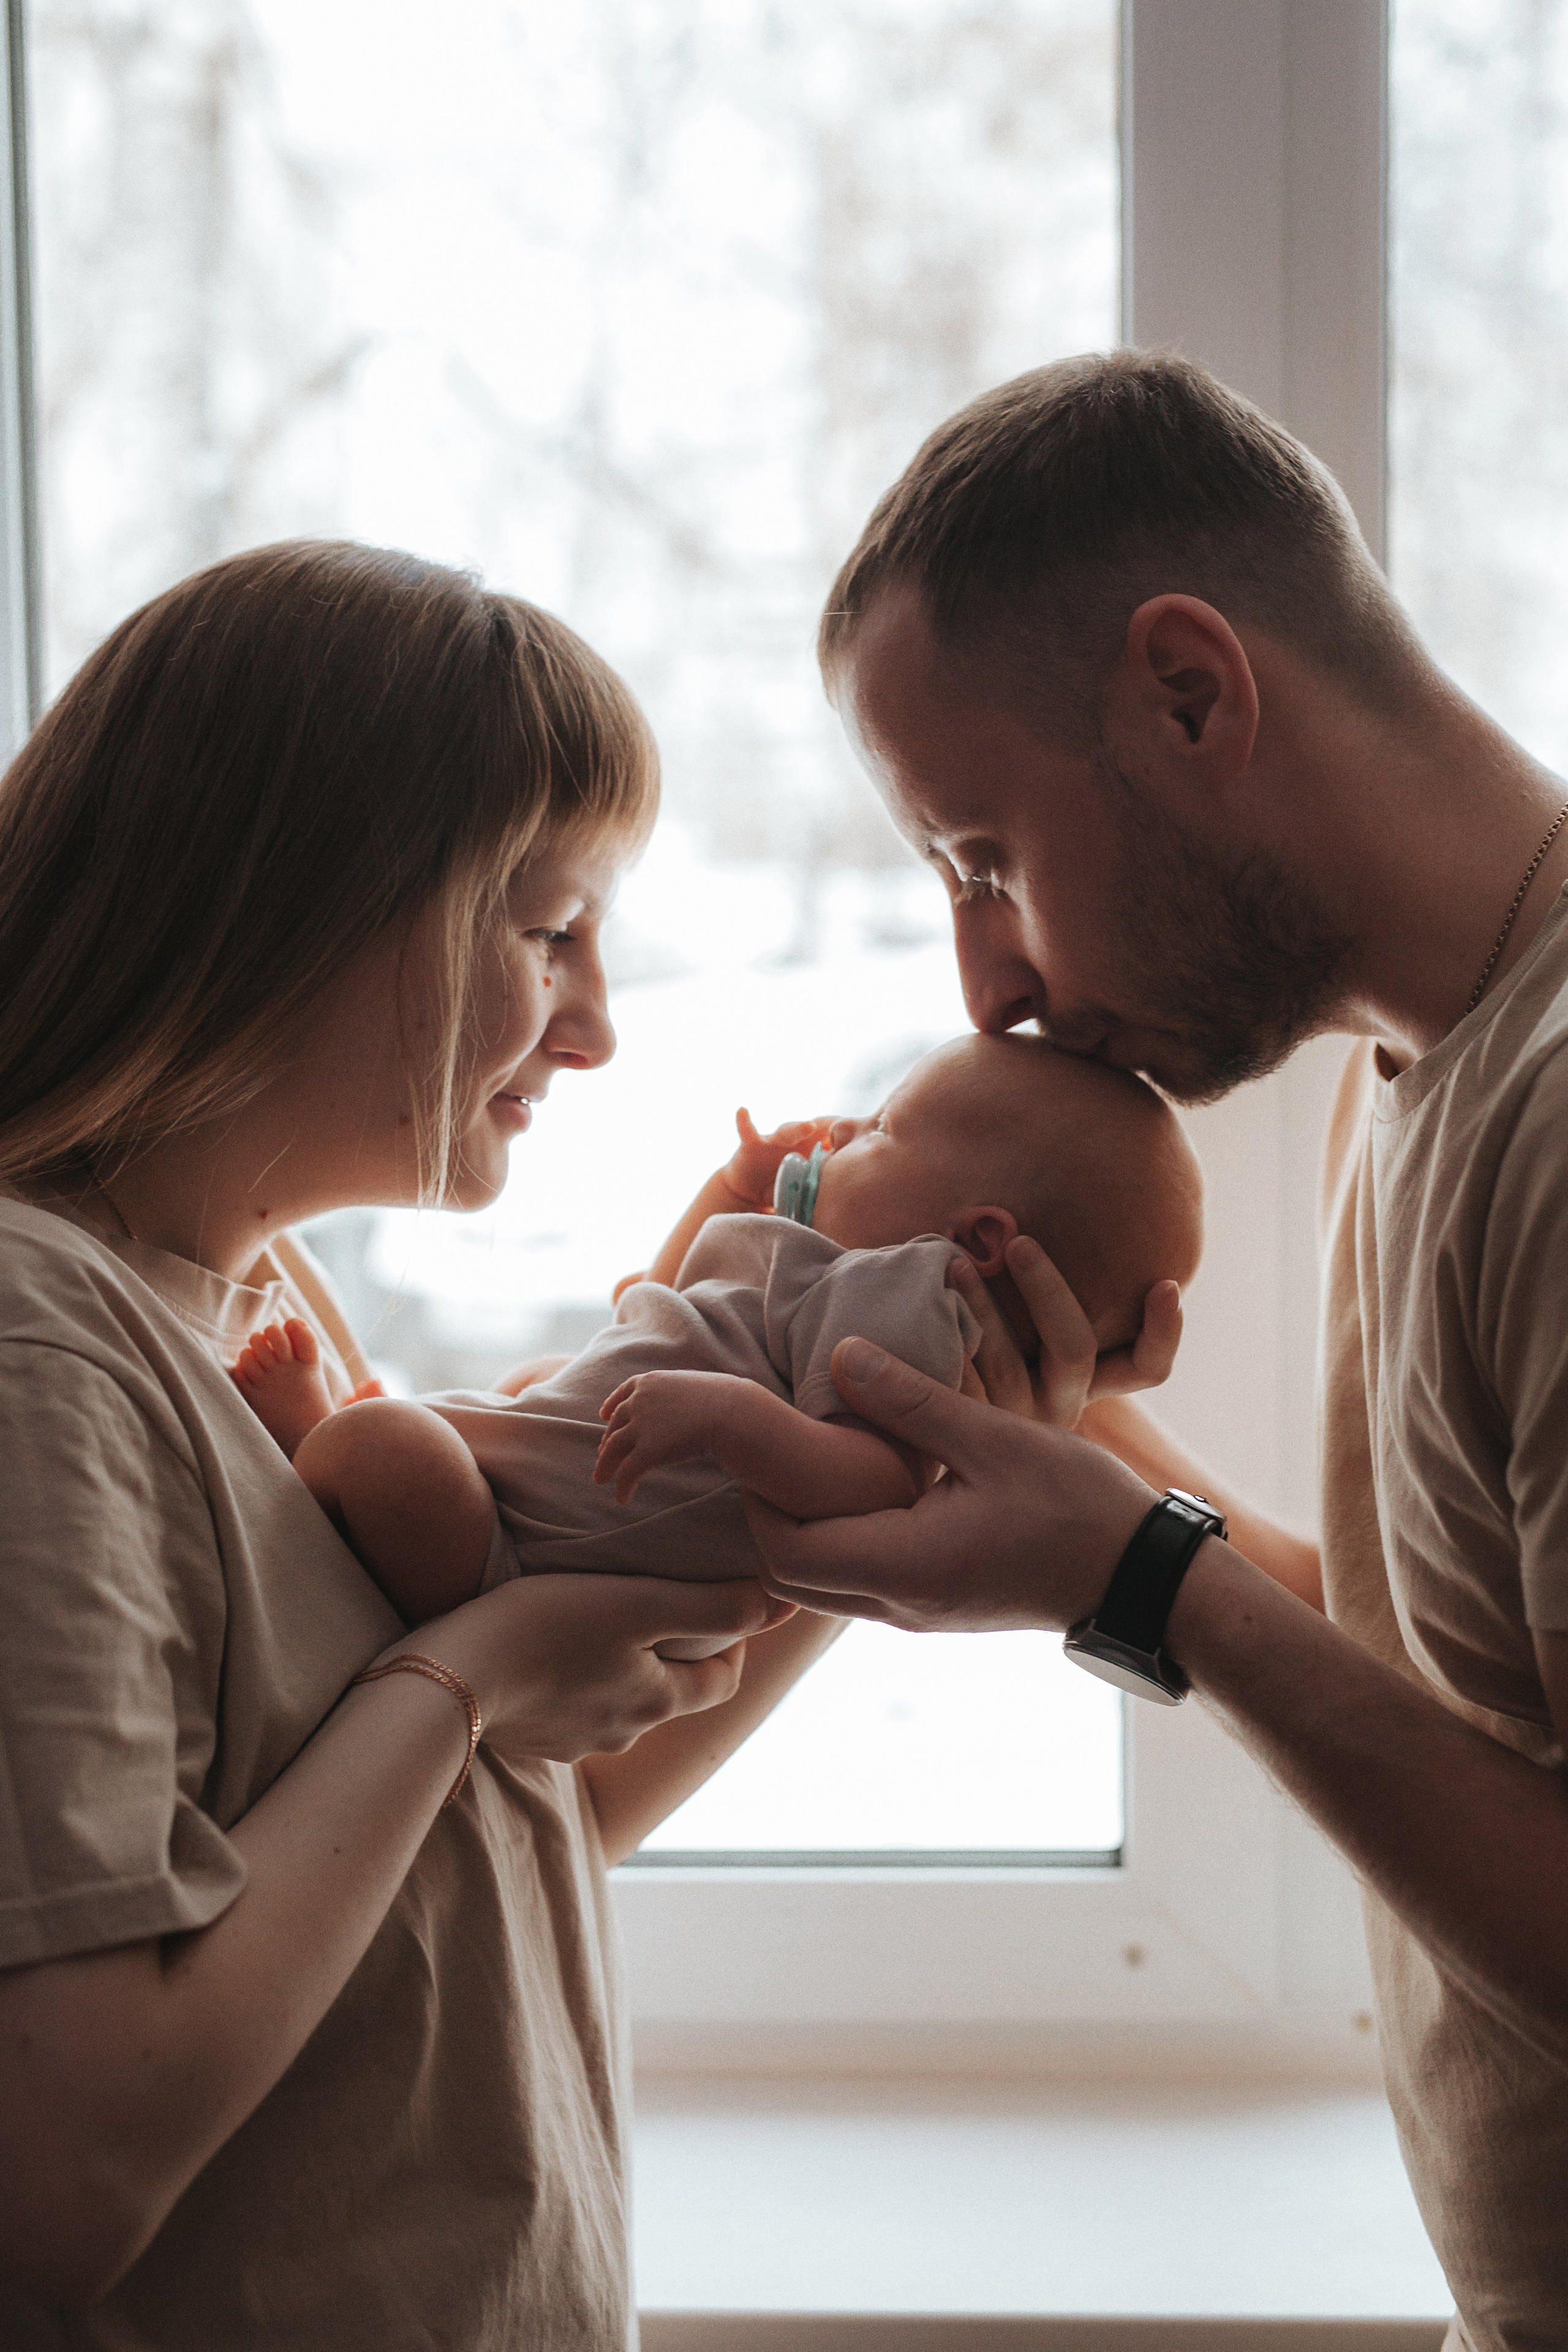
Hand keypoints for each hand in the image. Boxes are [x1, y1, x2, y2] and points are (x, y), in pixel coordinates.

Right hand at [388, 1571, 790, 1759]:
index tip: (716, 1603)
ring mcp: (572, 1742)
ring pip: (617, 1699)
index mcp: (657, 1702)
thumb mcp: (638, 1605)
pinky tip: (548, 1649)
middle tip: (656, 1600)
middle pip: (670, 1691)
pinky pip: (568, 1706)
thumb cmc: (546, 1629)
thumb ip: (712, 1607)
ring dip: (619, 1666)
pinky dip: (571, 1679)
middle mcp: (622, 1733)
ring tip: (597, 1617)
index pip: (723, 1681)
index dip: (732, 1643)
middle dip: (673, 1651)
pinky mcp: (529, 1738)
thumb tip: (777, 1603)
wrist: (449, 1679)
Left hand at [595, 1368, 735, 1502]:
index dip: (611, 1405)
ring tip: (601, 1479)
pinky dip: (622, 1486)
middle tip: (604, 1454)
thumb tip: (681, 1408)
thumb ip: (677, 1395)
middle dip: (608, 1440)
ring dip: (605, 1466)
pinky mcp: (647, 1450)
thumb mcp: (692, 1387)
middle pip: (616, 1424)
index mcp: (650, 1382)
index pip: (623, 1393)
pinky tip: (623, 1498)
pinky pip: (628, 1472)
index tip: (604, 1415)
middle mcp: (639, 1401)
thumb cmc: (724, 1400)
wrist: (732, 1411)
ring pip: (612, 1449)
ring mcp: (641, 1425)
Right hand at [722, 1107, 836, 1210]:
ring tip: (809, 1126)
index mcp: (811, 1151)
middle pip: (813, 1131)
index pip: (830, 1139)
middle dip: (826, 1126)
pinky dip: (744, 1121)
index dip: (842, 1136)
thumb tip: (847, 1202)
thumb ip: (821, 1189)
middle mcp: (795, 1142)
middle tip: (840, 1128)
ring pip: (787, 1131)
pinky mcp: (751, 1145)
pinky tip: (742, 1110)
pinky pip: (747, 1131)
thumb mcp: (804, 1190)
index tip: (859, 1137)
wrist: (749, 1194)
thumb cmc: (781, 1188)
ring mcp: (773, 1141)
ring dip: (798, 1128)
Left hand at [741, 1335, 1153, 1631]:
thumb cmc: (1077, 1508)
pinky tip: (863, 1484)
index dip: (758, 1497)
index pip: (786, 1551)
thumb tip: (841, 1355)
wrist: (1140, 1579)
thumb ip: (912, 1400)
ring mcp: (918, 1613)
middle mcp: (900, 1604)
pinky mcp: (937, 1606)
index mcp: (905, 1566)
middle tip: (775, 1448)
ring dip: (806, 1527)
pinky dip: (843, 1539)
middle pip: (791, 1575)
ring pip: (824, 1583)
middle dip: (769, 1514)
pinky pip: (861, 1581)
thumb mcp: (994, 1439)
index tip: (762, 1440)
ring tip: (814, 1459)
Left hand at [946, 1237, 1182, 1430]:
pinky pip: (954, 1386)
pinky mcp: (962, 1425)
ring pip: (1004, 1361)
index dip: (1162, 1331)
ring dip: (982, 1306)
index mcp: (1089, 1382)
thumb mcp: (1041, 1333)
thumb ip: (1065, 1295)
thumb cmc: (999, 1350)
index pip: (1146, 1367)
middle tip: (1018, 1241)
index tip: (1164, 1284)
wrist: (936, 1426)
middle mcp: (1058, 1404)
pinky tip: (928, 1314)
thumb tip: (1111, 1209)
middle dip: (1046, 1289)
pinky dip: (945, 1346)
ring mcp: (1011, 1419)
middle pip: (1073, 1347)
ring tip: (956, 1263)